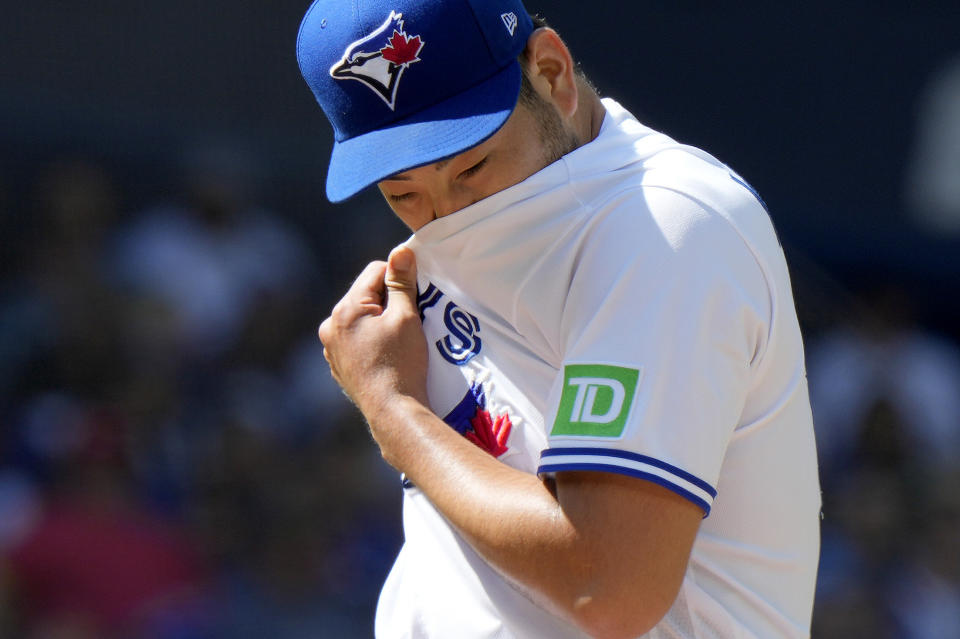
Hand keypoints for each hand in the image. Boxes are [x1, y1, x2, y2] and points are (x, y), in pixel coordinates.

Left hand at [318, 246, 429, 436]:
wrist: (392, 411)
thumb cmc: (402, 363)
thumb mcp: (406, 317)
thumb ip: (401, 282)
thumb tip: (401, 250)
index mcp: (345, 309)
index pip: (374, 271)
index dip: (399, 278)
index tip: (416, 297)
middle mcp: (330, 326)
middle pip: (365, 295)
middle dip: (387, 301)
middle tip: (411, 320)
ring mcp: (331, 349)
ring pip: (360, 319)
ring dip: (378, 321)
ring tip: (399, 340)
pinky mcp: (338, 367)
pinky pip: (356, 341)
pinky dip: (371, 341)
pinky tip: (388, 356)